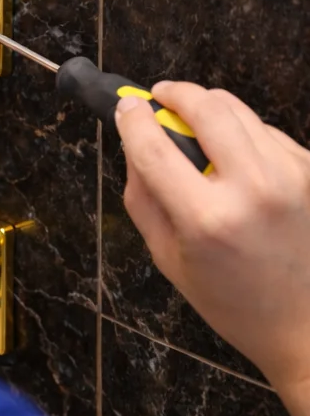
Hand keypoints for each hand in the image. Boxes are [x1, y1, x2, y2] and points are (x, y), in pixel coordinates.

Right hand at [116, 83, 309, 415]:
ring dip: (208, 109)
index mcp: (207, 219)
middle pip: (207, 107)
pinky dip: (239, 132)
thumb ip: (143, 193)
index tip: (124, 105)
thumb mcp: (165, 254)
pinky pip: (262, 129)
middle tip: (159, 97)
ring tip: (194, 130)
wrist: (303, 322)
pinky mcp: (309, 169)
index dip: (132, 118)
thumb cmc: (227, 297)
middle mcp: (253, 188)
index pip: (155, 147)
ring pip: (237, 109)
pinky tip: (232, 159)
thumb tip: (134, 140)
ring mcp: (289, 175)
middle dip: (175, 92)